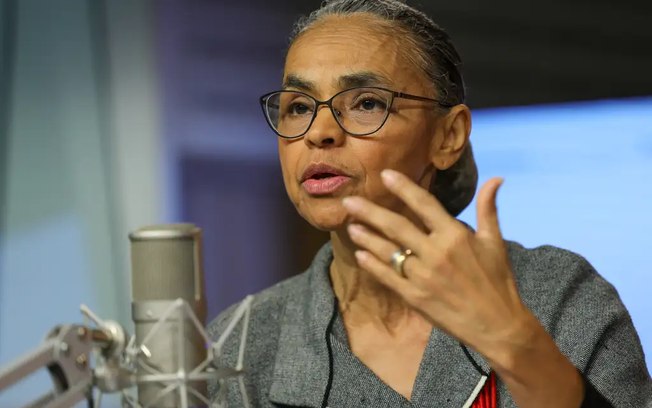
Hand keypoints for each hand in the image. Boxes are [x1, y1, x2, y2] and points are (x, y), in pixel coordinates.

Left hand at [341, 169, 529, 356]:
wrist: (497, 326)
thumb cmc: (497, 281)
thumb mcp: (495, 242)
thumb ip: (488, 209)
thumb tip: (496, 179)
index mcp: (455, 236)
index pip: (424, 204)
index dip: (403, 188)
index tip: (384, 174)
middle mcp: (436, 253)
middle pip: (396, 226)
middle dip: (370, 212)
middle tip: (348, 201)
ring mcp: (422, 276)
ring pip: (388, 251)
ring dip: (366, 237)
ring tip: (350, 225)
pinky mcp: (414, 297)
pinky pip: (388, 277)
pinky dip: (372, 265)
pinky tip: (360, 254)